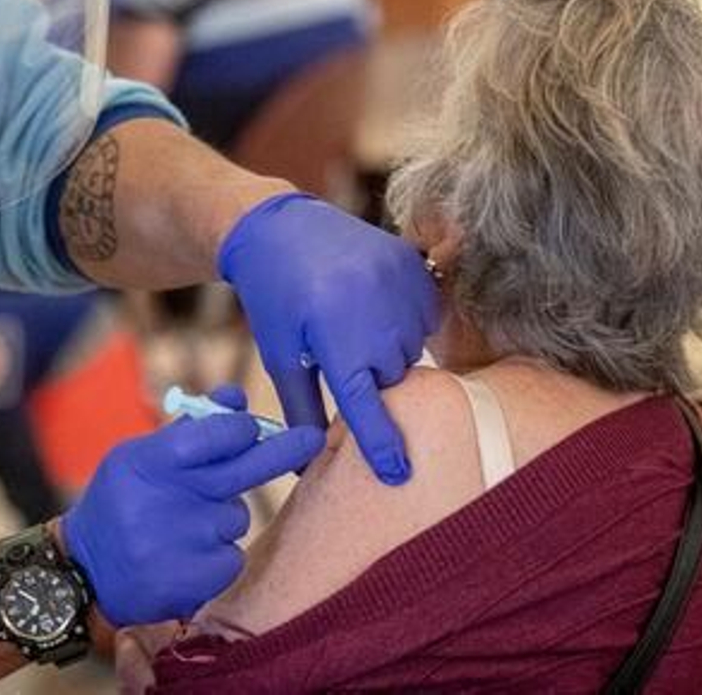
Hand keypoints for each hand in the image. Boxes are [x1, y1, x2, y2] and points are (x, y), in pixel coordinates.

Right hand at [61, 404, 323, 625]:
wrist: (84, 572)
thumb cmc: (122, 502)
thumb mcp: (141, 457)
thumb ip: (190, 429)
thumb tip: (236, 397)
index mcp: (145, 463)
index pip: (210, 435)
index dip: (239, 429)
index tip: (251, 428)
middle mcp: (162, 502)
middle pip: (242, 471)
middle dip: (282, 451)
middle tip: (312, 438)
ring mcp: (179, 544)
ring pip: (237, 517)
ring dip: (223, 519)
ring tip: (184, 528)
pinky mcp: (192, 583)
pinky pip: (232, 556)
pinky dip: (218, 556)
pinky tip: (186, 558)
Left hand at [219, 193, 438, 484]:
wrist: (282, 228)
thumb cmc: (276, 299)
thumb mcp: (281, 356)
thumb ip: (302, 409)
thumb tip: (307, 463)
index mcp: (337, 339)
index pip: (367, 405)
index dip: (382, 443)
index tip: (397, 473)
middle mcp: (377, 314)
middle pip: (393, 378)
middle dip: (370, 375)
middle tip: (338, 347)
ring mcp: (401, 287)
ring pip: (411, 349)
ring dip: (388, 348)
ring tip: (353, 319)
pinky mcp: (414, 268)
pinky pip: (425, 316)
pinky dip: (406, 319)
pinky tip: (374, 303)